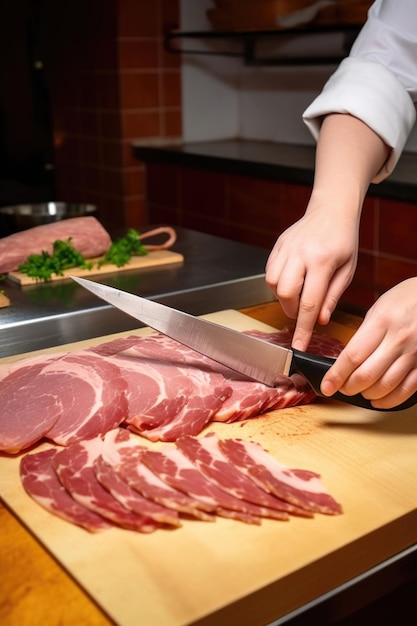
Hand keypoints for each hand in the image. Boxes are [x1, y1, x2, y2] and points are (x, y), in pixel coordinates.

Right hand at [265, 204, 358, 349]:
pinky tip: (291, 280)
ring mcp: (286, 248)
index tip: (299, 346)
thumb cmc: (343, 241)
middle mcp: (301, 254)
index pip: (310, 303)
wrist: (331, 210)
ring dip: (283, 296)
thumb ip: (333, 296)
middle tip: (303, 311)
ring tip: (298, 293)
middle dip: (292, 310)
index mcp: (323, 261)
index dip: (303, 328)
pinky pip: (270, 272)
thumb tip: (321, 320)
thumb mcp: (347, 270)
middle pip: (286, 293)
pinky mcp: (277, 246)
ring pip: (273, 283)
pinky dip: (277, 283)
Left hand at [321, 278, 416, 408]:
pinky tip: (379, 400)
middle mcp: (399, 339)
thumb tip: (347, 360)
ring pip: (386, 386)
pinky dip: (390, 400)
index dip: (336, 375)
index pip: (353, 356)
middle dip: (349, 387)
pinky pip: (407, 390)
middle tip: (342, 388)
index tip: (326, 386)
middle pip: (367, 375)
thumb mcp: (379, 308)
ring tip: (360, 391)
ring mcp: (415, 353)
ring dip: (368, 394)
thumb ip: (364, 334)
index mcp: (382, 322)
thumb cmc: (406, 299)